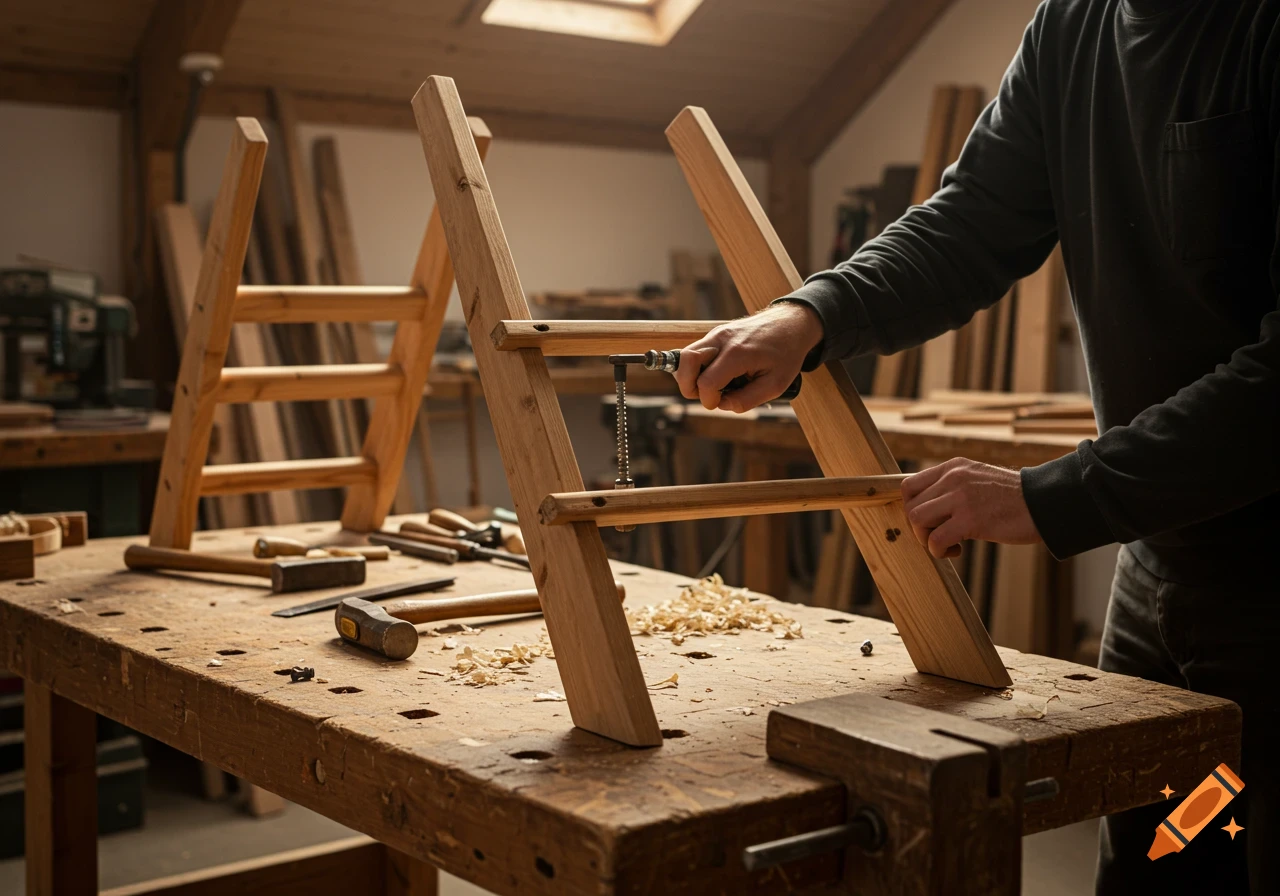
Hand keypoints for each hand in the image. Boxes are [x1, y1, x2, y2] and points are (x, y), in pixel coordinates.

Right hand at [673, 303, 823, 411]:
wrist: (791, 323)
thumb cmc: (786, 354)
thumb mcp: (775, 385)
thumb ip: (747, 399)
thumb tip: (722, 404)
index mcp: (738, 353)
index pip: (706, 382)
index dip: (709, 400)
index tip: (721, 402)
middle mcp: (722, 339)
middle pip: (686, 362)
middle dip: (688, 386)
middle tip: (704, 396)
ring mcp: (717, 333)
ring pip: (686, 355)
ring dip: (690, 376)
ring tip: (708, 387)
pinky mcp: (716, 333)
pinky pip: (696, 351)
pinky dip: (698, 367)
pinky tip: (717, 376)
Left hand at [901, 458, 1042, 558]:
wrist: (1044, 503)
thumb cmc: (1012, 499)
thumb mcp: (977, 479)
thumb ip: (951, 487)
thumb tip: (925, 508)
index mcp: (953, 467)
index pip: (909, 485)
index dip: (911, 508)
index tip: (927, 522)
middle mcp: (953, 478)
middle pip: (911, 505)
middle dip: (920, 528)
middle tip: (939, 536)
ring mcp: (960, 497)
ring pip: (916, 520)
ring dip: (926, 539)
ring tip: (947, 544)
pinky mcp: (970, 519)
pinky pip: (935, 540)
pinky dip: (939, 551)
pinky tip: (957, 551)